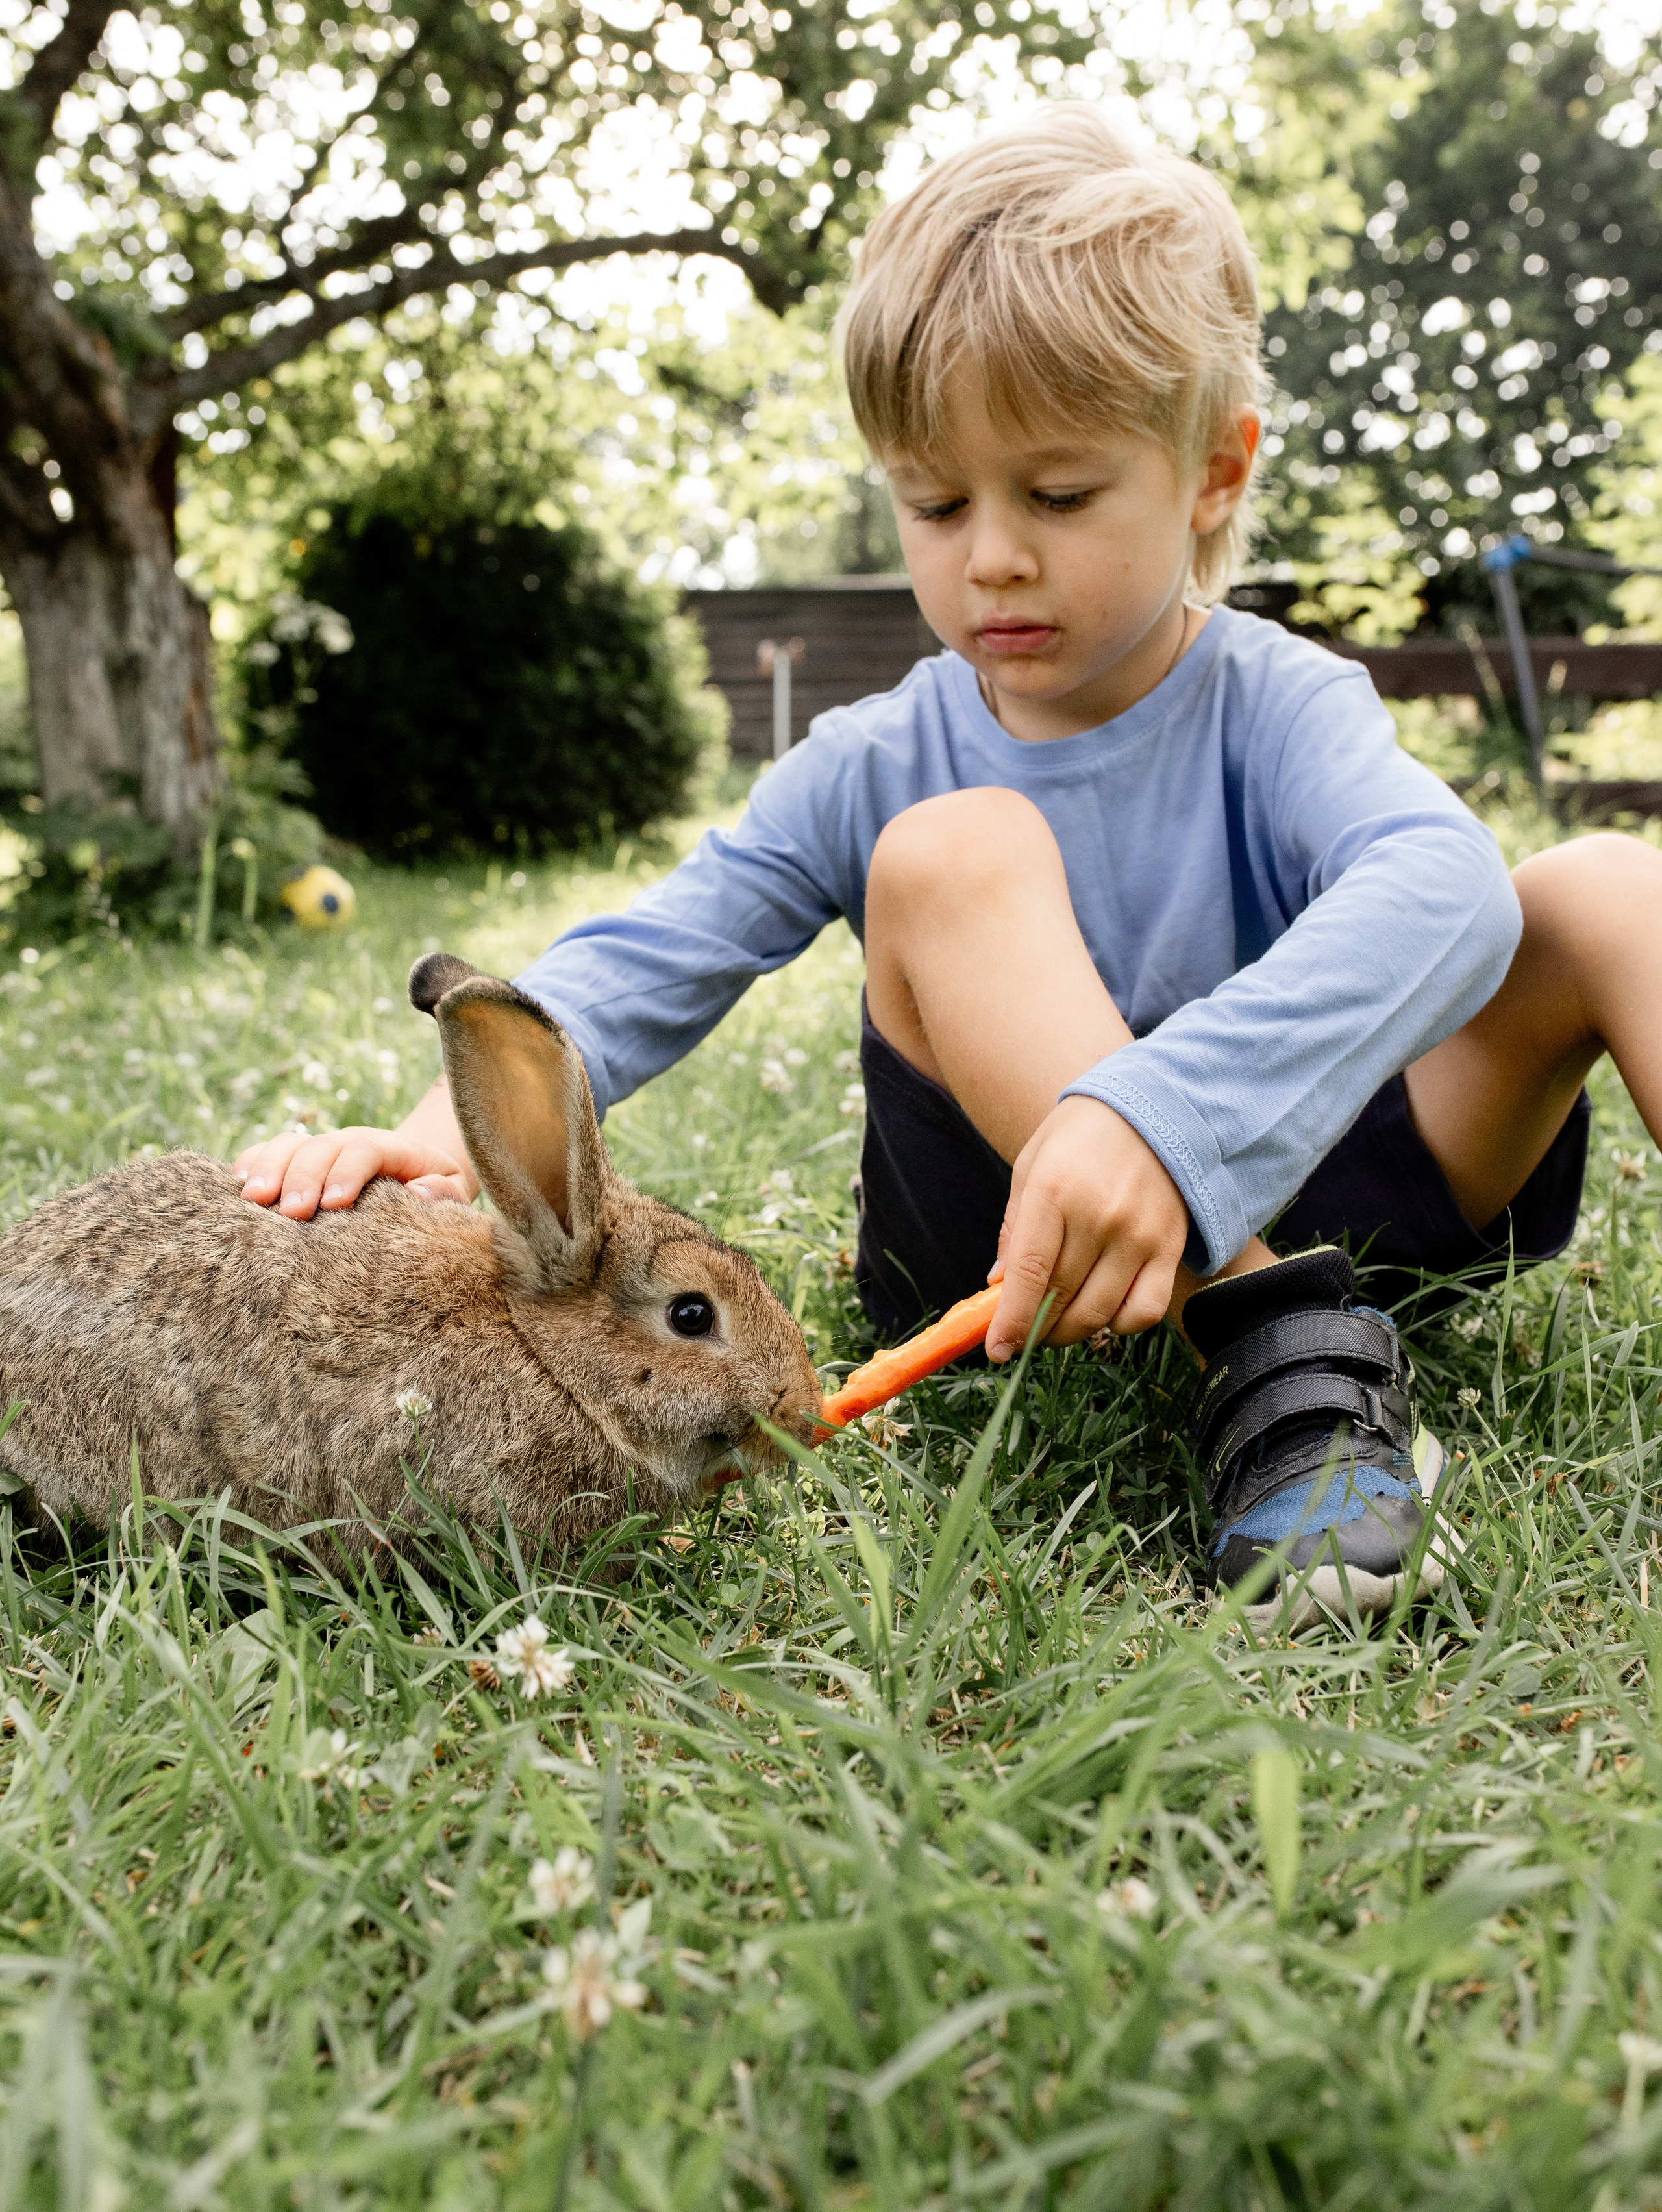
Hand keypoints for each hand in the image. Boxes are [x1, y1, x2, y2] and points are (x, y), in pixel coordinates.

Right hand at [233, 1126, 475, 1218]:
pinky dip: (250, 1164)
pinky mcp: (298, 1160)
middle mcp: (351, 1142)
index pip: (366, 1150)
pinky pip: (268, 1153)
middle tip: (290, 1212)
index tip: (334, 1204)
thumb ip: (444, 1192)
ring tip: (253, 1200)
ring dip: (269, 1169)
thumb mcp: (453, 1189)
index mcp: (392, 1149)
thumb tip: (421, 1192)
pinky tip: (235, 1186)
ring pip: (289, 1145)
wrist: (418, 1171)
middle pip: (321, 1147)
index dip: (348, 1173)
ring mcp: (321, 1148)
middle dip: (303, 1177)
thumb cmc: (435, 1188)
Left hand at [985, 1095, 1187, 1360]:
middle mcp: (1099, 1216)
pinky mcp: (1169, 1247)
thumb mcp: (1032, 1165)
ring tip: (1056, 1326)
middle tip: (1023, 1335)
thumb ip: (1014, 1226)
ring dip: (1070, 1333)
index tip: (997, 1350)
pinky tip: (1103, 1313)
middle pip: (1060, 1299)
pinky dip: (1119, 1325)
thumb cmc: (1080, 1137)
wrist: (1153, 1108)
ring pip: (1098, 1313)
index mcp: (1054, 1190)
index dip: (1010, 1321)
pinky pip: (1144, 1311)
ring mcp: (1139, 1235)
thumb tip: (997, 1285)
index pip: (1028, 1273)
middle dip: (1034, 1330)